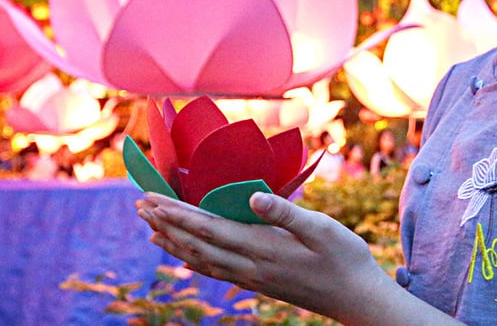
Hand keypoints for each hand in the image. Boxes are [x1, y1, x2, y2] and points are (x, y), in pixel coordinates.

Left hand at [136, 191, 391, 321]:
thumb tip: (255, 196)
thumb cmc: (345, 259)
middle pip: (198, 243)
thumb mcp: (322, 229)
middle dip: (167, 223)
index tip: (154, 198)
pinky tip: (185, 256)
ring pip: (203, 259)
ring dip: (175, 242)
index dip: (179, 213)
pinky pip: (217, 271)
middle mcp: (251, 265)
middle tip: (140, 204)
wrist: (357, 299)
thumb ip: (286, 212)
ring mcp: (253, 277)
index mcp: (263, 247)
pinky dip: (194, 260)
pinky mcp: (259, 283)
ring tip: (151, 228)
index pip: (210, 228)